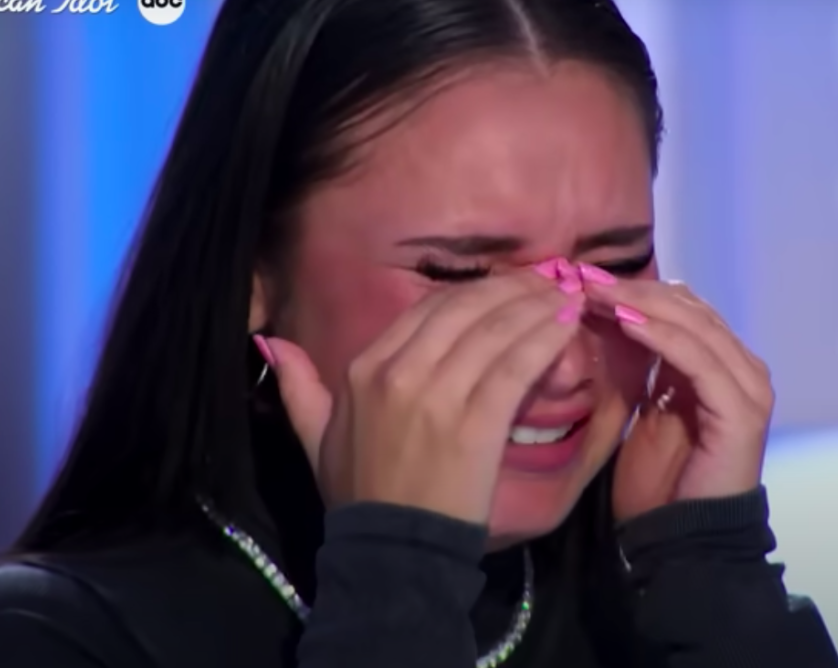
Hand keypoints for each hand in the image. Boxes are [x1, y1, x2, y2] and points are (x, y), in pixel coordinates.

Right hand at [256, 268, 585, 524]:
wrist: (390, 554)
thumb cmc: (360, 496)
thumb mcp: (315, 439)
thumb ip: (298, 387)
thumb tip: (270, 342)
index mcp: (363, 369)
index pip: (428, 310)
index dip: (474, 293)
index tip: (507, 288)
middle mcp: (398, 371)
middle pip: (465, 309)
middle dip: (513, 290)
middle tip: (549, 282)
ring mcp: (437, 395)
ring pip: (495, 331)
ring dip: (537, 308)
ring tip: (568, 299)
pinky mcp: (475, 421)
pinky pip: (515, 367)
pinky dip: (544, 341)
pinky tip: (566, 329)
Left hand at [577, 267, 773, 521]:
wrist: (679, 538)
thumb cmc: (657, 480)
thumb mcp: (645, 406)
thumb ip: (643, 362)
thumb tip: (610, 312)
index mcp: (722, 365)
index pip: (682, 307)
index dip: (635, 289)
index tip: (583, 279)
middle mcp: (743, 368)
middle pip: (689, 308)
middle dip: (634, 290)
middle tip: (584, 277)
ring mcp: (748, 387)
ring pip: (694, 324)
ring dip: (641, 304)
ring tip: (597, 293)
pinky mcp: (742, 409)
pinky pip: (698, 358)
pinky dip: (661, 335)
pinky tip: (624, 322)